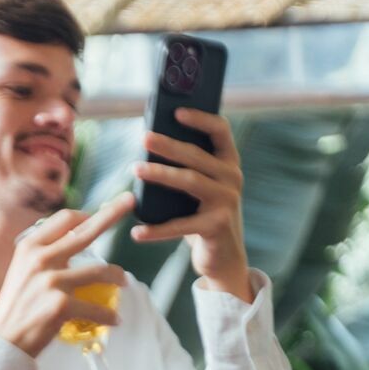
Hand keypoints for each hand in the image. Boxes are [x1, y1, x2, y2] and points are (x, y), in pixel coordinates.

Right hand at [0, 195, 133, 358]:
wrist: (1, 341)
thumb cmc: (14, 308)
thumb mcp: (21, 271)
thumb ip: (43, 255)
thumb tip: (72, 243)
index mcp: (30, 246)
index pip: (64, 219)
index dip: (86, 215)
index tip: (98, 215)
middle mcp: (41, 259)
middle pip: (86, 231)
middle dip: (112, 213)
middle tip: (128, 201)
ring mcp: (51, 282)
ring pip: (99, 271)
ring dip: (117, 276)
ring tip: (124, 282)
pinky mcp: (61, 306)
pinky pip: (96, 308)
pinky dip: (109, 315)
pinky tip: (114, 319)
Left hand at [132, 111, 251, 300]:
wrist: (223, 258)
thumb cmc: (203, 217)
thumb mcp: (198, 191)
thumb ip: (183, 171)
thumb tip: (142, 155)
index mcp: (228, 163)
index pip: (220, 130)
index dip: (200, 118)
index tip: (176, 112)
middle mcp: (232, 178)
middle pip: (197, 155)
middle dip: (168, 144)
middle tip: (144, 138)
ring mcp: (227, 201)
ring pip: (190, 181)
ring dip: (160, 174)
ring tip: (136, 170)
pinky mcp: (217, 226)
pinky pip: (181, 225)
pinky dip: (156, 230)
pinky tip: (137, 233)